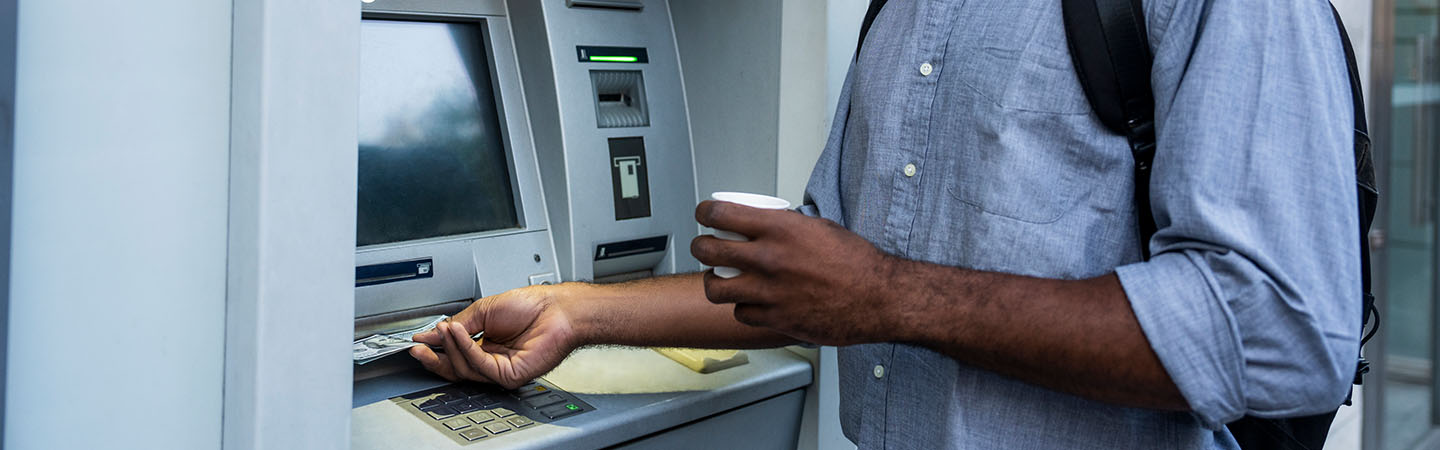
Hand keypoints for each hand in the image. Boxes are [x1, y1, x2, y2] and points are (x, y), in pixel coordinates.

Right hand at [409, 285, 580, 388]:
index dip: (435, 350)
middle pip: (456, 368)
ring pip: (464, 368)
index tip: (417, 342)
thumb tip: (433, 332)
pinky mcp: (510, 375)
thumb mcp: (484, 310)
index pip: (455, 355)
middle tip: (418, 347)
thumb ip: (458, 324)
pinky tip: (459, 332)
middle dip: (434, 357)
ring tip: (444, 329)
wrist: (558, 309)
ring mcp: (501, 370)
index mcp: (487, 345)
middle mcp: (493, 359)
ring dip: (450, 347)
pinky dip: (466, 348)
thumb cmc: (532, 306)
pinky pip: (480, 365)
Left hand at [690, 200, 898, 345]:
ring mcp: (769, 291)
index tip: (705, 215)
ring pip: (715, 287)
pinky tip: (751, 302)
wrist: (878, 297)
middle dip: (700, 247)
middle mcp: (768, 259)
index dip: (705, 212)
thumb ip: (786, 225)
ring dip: (714, 282)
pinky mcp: (775, 319)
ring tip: (721, 279)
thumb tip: (765, 222)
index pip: (720, 214)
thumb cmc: (856, 262)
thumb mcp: (819, 227)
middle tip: (705, 247)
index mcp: (779, 228)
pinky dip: (743, 308)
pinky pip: (741, 313)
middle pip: (708, 250)